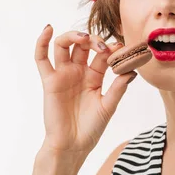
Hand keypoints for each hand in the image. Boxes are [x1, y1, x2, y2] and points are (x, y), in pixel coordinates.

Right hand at [34, 25, 141, 158]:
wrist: (72, 145)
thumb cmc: (91, 128)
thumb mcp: (109, 106)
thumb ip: (118, 88)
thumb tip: (132, 71)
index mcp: (95, 76)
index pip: (103, 54)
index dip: (111, 48)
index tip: (121, 47)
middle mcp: (79, 71)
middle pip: (84, 45)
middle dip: (94, 40)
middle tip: (103, 47)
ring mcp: (63, 74)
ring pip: (64, 46)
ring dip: (74, 36)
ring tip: (84, 38)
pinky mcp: (50, 80)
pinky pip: (41, 58)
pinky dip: (42, 42)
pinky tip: (48, 29)